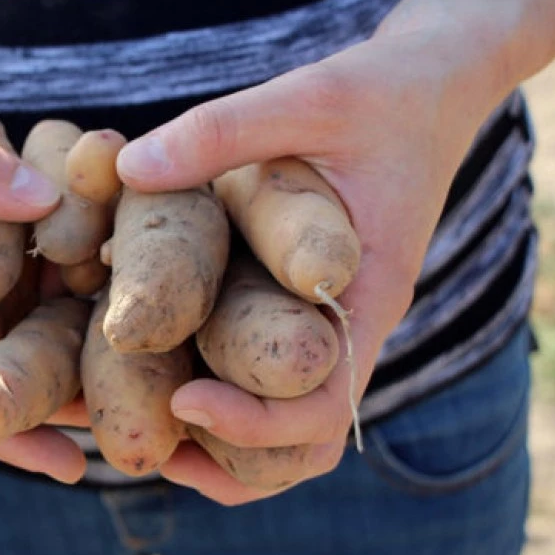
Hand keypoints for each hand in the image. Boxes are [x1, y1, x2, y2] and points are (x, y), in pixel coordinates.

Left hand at [117, 27, 500, 504]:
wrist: (426, 93)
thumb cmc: (380, 96)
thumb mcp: (307, 97)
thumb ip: (221, 130)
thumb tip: (128, 169)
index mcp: (366, 297)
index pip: (323, 406)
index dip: (253, 423)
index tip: (182, 398)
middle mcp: (348, 329)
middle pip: (303, 445)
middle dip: (227, 461)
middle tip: (149, 439)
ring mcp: (324, 327)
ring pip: (288, 431)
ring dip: (222, 450)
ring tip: (146, 431)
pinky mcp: (298, 312)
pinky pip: (269, 383)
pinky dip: (221, 403)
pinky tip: (157, 373)